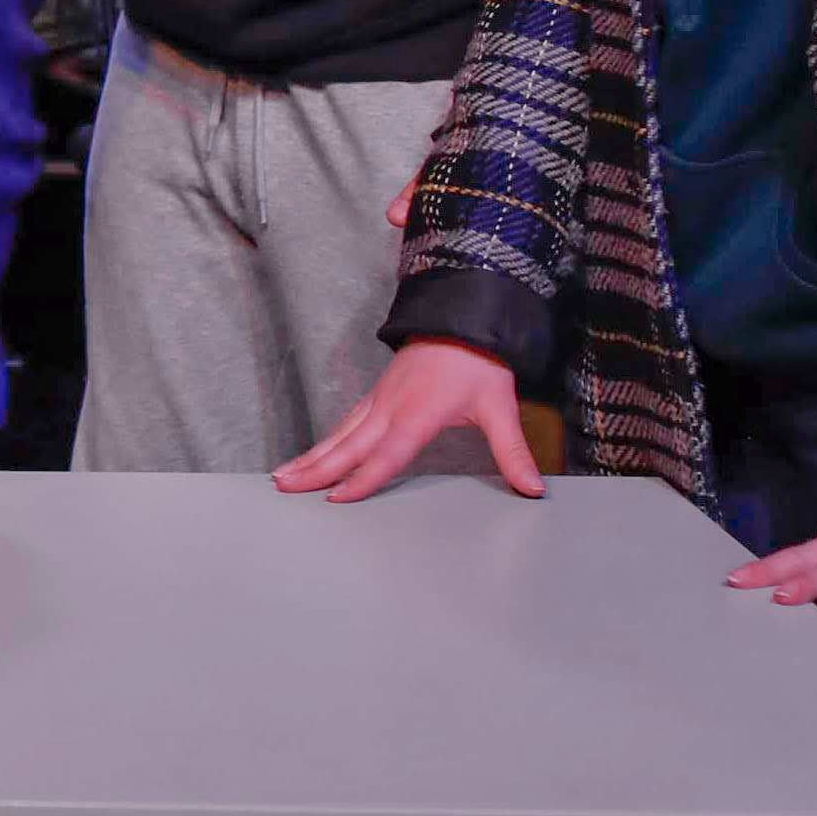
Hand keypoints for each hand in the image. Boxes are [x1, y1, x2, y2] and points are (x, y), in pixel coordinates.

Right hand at [276, 338, 542, 501]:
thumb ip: (512, 451)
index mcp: (418, 413)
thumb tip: (533, 489)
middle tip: (284, 487)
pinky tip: (313, 454)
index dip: (363, 479)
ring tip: (283, 475)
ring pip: (339, 433)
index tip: (338, 500)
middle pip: (348, 445)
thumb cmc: (478, 362)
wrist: (460, 315)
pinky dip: (325, 441)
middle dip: (316, 468)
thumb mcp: (499, 406)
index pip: (387, 453)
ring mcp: (379, 399)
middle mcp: (390, 407)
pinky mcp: (377, 394)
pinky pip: (345, 423)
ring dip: (311, 455)